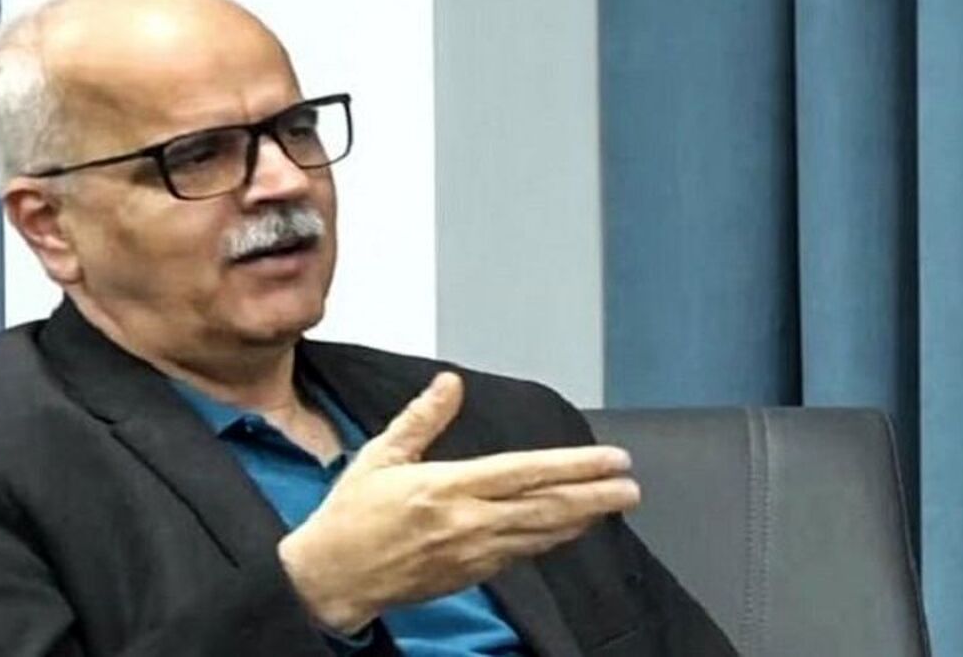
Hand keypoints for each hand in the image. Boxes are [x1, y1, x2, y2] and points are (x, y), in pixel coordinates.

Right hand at [276, 372, 639, 633]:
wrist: (331, 579)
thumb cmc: (351, 517)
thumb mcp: (380, 456)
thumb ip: (421, 419)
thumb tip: (451, 383)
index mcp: (446, 487)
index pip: (525, 473)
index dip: (573, 467)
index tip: (609, 460)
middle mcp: (466, 522)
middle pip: (545, 507)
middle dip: (594, 496)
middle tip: (631, 487)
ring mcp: (472, 552)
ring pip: (541, 534)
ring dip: (582, 519)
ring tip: (615, 504)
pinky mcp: (471, 574)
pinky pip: (522, 553)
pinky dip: (553, 539)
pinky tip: (572, 528)